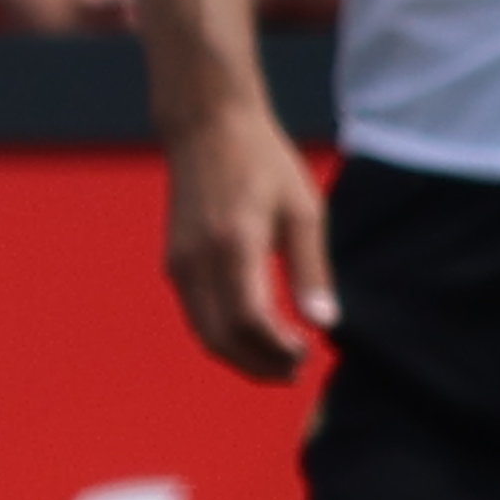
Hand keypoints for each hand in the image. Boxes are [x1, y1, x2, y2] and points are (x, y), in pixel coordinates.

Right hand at [162, 104, 333, 384]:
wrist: (206, 127)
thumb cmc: (263, 162)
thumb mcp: (302, 210)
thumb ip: (312, 268)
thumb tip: (324, 322)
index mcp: (234, 244)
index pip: (249, 320)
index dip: (276, 349)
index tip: (307, 355)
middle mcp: (198, 259)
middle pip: (220, 338)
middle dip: (258, 364)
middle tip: (296, 372)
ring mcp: (180, 263)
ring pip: (204, 332)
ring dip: (240, 355)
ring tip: (279, 360)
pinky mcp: (175, 262)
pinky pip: (196, 314)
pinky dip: (224, 335)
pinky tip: (254, 333)